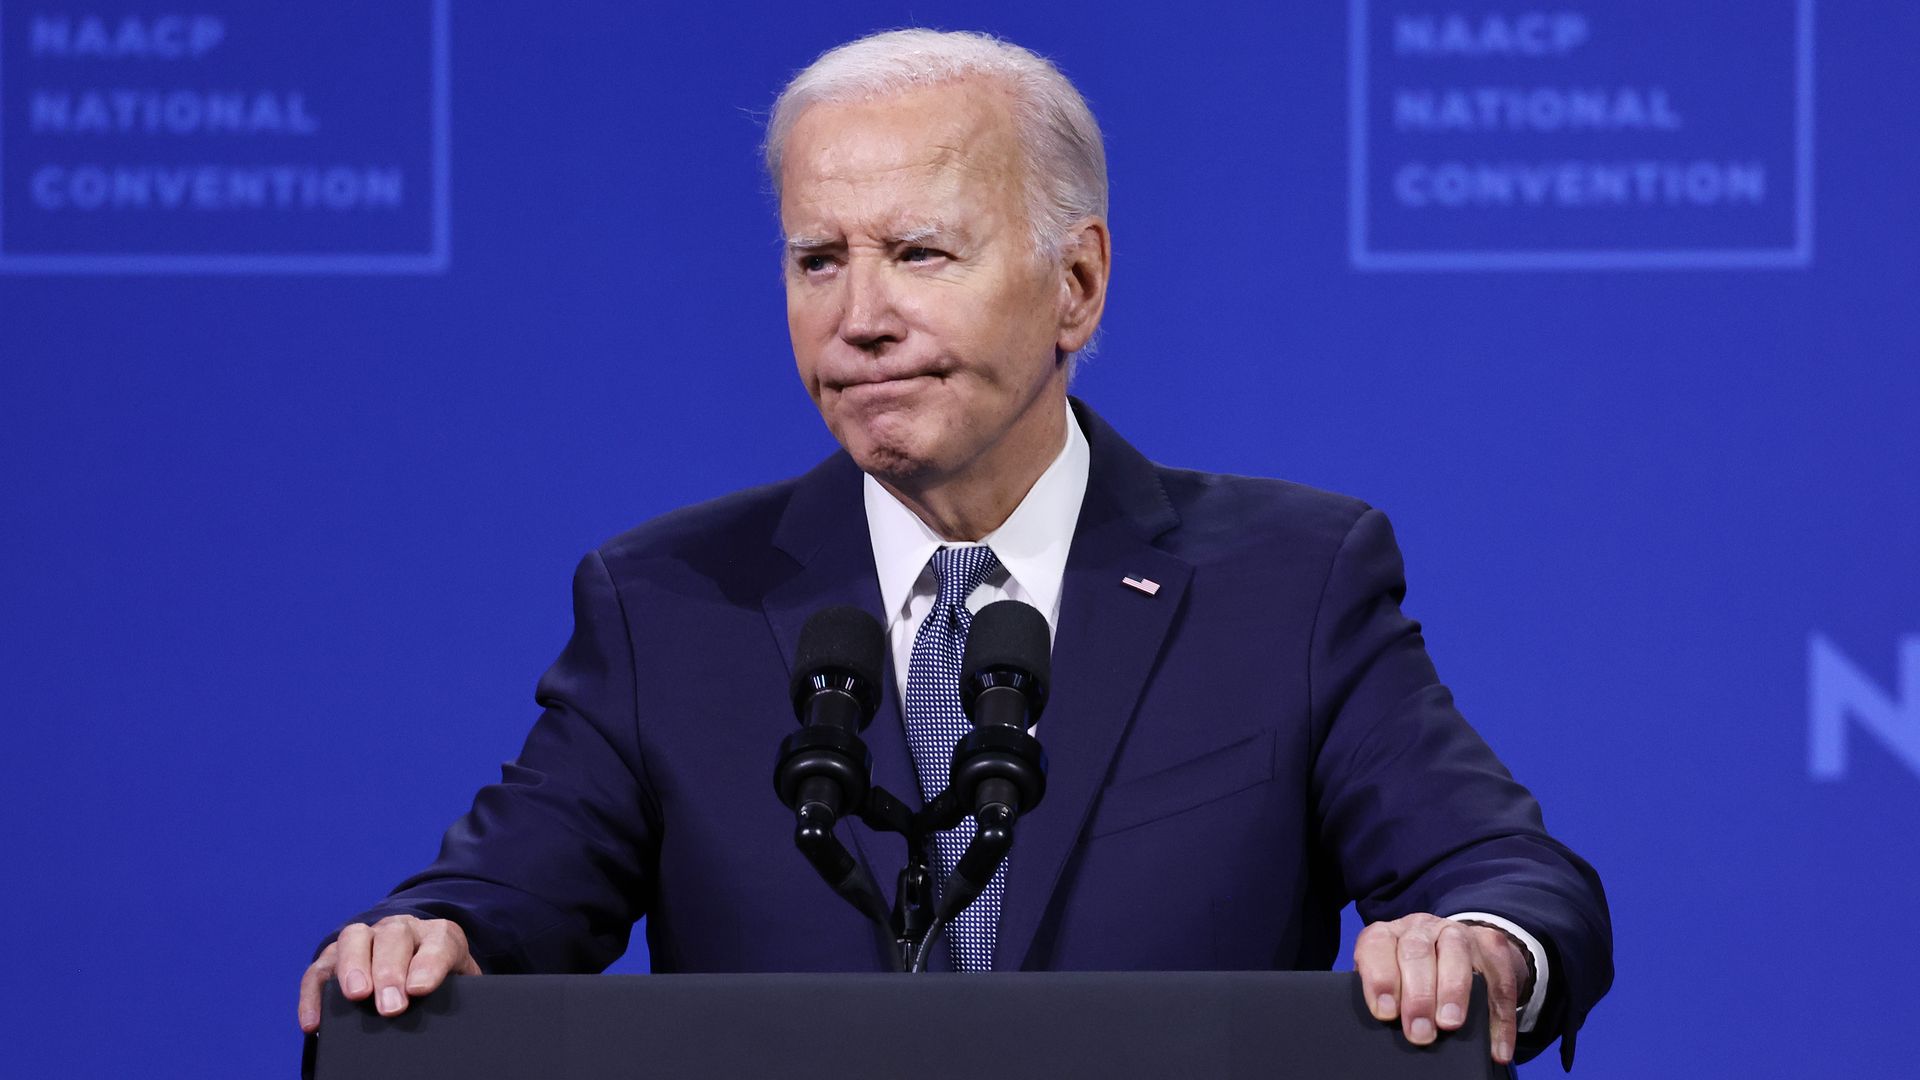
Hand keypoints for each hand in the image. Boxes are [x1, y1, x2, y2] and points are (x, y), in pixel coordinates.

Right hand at [297, 915, 480, 1032]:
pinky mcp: (335, 956)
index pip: (438, 942)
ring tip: (356, 996)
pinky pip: (319, 970)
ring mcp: (366, 938)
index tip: (420, 989)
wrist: (423, 969)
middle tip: (391, 1006)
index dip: (429, 963)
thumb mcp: (459, 986)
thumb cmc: (443, 983)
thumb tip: (448, 1023)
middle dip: (390, 972)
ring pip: (353, 939)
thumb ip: (456, 995)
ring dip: (353, 967)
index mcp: (439, 935)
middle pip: (393, 937)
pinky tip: (314, 1022)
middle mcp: (401, 929)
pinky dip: (313, 994)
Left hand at [1354, 913, 1529, 1063]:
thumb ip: (1388, 997)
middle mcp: (1422, 928)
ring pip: (1457, 954)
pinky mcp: (1493, 948)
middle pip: (1416, 951)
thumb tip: (1390, 1029)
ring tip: (1450, 1025)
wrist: (1459, 950)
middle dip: (1418, 995)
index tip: (1385, 1013)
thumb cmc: (1412, 977)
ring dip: (1453, 992)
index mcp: (1390, 935)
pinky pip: (1500, 981)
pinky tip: (1497, 1048)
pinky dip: (1500, 1019)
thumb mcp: (1393, 980)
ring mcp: (1459, 934)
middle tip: (1420, 1032)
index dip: (1380, 978)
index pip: (1377, 945)